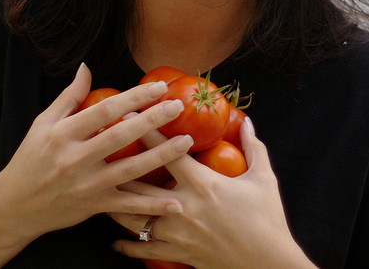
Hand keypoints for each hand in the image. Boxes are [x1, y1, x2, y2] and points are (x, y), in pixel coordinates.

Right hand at [0, 63, 193, 248]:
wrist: (14, 207)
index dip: (134, 97)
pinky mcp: (92, 207)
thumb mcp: (42, 124)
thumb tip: (86, 67)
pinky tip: (175, 203)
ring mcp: (85, 186)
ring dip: (161, 157)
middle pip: (120, 136)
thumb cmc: (29, 160)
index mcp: (62, 134)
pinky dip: (151, 207)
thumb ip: (68, 97)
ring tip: (186, 142)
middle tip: (177, 106)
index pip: (104, 110)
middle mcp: (75, 159)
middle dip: (152, 120)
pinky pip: (127, 207)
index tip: (158, 86)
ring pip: (130, 170)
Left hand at [110, 118, 315, 268]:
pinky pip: (146, 250)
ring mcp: (178, 233)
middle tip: (101, 150)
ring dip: (115, 203)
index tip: (129, 114)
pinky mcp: (179, 254)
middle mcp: (183, 206)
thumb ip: (254, 148)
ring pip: (135, 217)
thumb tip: (248, 122)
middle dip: (118, 165)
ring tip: (98, 191)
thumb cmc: (268, 221)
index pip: (166, 152)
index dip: (147, 131)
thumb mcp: (264, 180)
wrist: (270, 266)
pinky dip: (128, 246)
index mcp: (202, 184)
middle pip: (140, 184)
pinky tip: (115, 242)